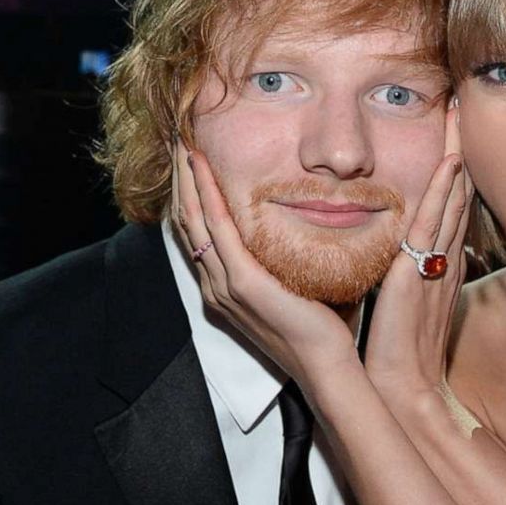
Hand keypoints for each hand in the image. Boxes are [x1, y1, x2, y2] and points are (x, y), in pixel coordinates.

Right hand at [169, 140, 356, 381]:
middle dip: (181, 178)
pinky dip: (207, 194)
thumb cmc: (320, 327)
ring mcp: (224, 285)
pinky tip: (202, 167)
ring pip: (194, 219)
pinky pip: (218, 229)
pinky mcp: (242, 283)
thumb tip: (304, 220)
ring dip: (187, 178)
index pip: (197, 232)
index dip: (189, 193)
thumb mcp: (294, 282)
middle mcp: (215, 285)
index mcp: (224, 287)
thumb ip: (285, 255)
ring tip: (183, 143)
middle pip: (187, 220)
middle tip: (179, 140)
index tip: (191, 159)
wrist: (325, 364)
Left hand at [364, 108, 471, 396]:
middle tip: (466, 107)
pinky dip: (445, 190)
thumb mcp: (404, 303)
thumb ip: (406, 275)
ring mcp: (435, 262)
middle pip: (458, 193)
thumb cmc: (398, 352)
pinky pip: (435, 223)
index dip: (456, 169)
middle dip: (462, 150)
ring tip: (461, 116)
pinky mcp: (419, 271)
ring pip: (452, 199)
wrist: (402, 385)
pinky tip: (451, 161)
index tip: (455, 132)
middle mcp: (444, 257)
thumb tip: (400, 254)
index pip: (451, 207)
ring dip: (457, 155)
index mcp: (440, 264)